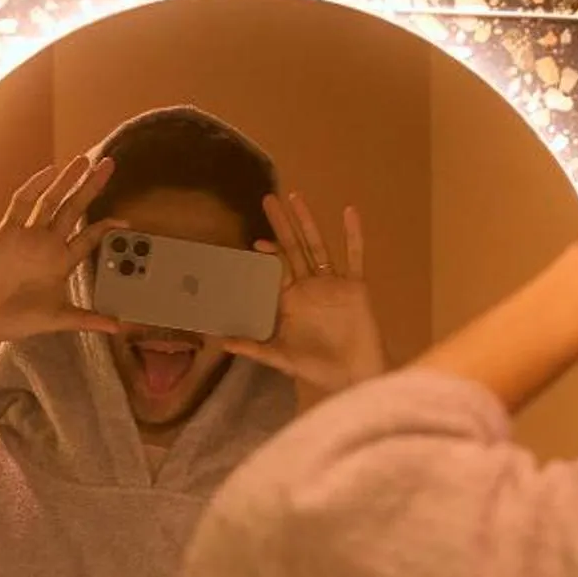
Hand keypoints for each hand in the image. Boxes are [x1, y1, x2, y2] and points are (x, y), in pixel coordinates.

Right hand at [0, 155, 124, 341]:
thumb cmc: (14, 319)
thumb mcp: (58, 319)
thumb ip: (87, 319)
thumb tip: (118, 328)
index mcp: (61, 263)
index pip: (88, 237)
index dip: (106, 227)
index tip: (127, 221)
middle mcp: (47, 244)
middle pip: (74, 209)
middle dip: (91, 187)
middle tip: (109, 164)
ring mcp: (28, 235)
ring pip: (52, 200)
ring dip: (67, 180)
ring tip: (83, 160)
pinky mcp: (8, 231)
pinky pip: (22, 204)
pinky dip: (35, 187)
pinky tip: (49, 172)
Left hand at [222, 191, 388, 397]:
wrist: (353, 378)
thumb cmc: (317, 369)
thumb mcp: (281, 357)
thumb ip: (254, 347)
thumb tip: (222, 342)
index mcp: (292, 299)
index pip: (278, 267)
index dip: (269, 251)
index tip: (256, 240)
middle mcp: (311, 286)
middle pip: (295, 248)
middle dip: (283, 224)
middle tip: (270, 199)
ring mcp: (333, 284)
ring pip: (319, 246)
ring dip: (308, 222)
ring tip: (297, 198)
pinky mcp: (355, 287)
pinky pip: (354, 256)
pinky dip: (353, 235)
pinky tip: (349, 212)